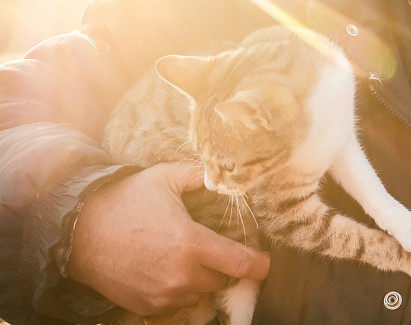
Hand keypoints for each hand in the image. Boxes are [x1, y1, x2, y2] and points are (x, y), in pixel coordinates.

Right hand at [67, 161, 269, 315]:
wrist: (78, 232)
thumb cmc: (125, 201)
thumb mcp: (163, 177)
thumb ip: (198, 174)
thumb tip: (224, 170)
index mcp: (191, 244)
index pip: (241, 264)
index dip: (258, 264)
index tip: (264, 262)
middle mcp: (181, 275)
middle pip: (221, 280)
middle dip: (220, 266)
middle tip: (209, 248)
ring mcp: (163, 295)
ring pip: (199, 295)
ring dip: (199, 281)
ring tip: (184, 259)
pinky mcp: (147, 307)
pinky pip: (177, 307)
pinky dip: (179, 294)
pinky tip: (168, 273)